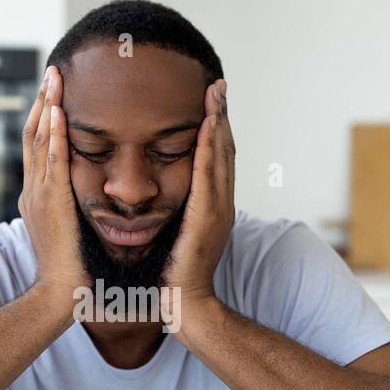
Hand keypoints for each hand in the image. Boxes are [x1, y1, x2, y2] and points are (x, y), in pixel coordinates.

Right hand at [18, 66, 86, 310]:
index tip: (55, 92)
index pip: (39, 146)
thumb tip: (90, 200)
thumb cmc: (72, 269)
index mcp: (39, 196)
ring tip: (54, 78)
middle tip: (52, 71)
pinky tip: (57, 112)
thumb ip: (75, 211)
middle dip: (42, 101)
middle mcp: (33, 190)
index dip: (45, 116)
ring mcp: (38, 196)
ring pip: (38, 141)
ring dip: (45, 107)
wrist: (59, 295)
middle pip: (33, 135)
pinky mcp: (50, 204)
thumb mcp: (71, 231)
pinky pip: (51, 162)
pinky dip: (52, 135)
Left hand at [164, 78, 234, 306]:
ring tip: (215, 93)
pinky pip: (208, 175)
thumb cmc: (174, 276)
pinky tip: (208, 125)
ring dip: (219, 122)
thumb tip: (165, 200)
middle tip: (218, 85)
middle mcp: (221, 204)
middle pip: (224, 150)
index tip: (211, 103)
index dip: (216, 130)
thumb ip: (177, 216)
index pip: (216, 159)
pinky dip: (210, 148)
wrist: (186, 304)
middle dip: (222, 116)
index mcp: (213, 207)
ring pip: (221, 157)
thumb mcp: (177, 236)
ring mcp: (218, 210)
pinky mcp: (208, 217)